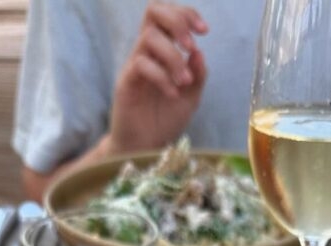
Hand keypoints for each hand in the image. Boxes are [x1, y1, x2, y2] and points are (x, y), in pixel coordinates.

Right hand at [109, 4, 208, 153]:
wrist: (146, 147)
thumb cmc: (165, 121)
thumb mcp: (191, 98)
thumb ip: (198, 75)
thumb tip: (199, 52)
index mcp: (162, 50)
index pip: (168, 14)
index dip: (186, 13)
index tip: (205, 31)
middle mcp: (146, 52)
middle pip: (152, 11)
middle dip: (176, 21)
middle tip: (190, 45)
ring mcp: (134, 65)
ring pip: (149, 38)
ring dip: (173, 57)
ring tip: (184, 82)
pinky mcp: (126, 82)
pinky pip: (141, 65)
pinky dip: (162, 77)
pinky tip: (173, 94)